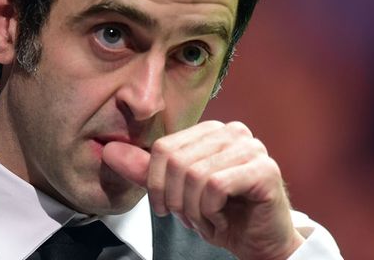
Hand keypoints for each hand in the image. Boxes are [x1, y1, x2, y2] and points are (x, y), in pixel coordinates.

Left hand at [102, 121, 303, 259]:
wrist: (259, 242)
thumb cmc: (222, 214)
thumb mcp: (176, 192)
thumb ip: (146, 171)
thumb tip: (109, 150)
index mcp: (211, 130)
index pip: (163, 148)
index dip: (156, 184)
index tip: (166, 208)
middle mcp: (233, 131)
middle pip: (177, 161)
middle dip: (176, 200)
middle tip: (190, 217)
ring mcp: (251, 147)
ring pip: (195, 175)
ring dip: (195, 210)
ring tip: (208, 219)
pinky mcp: (264, 169)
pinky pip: (215, 186)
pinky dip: (211, 212)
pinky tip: (222, 219)